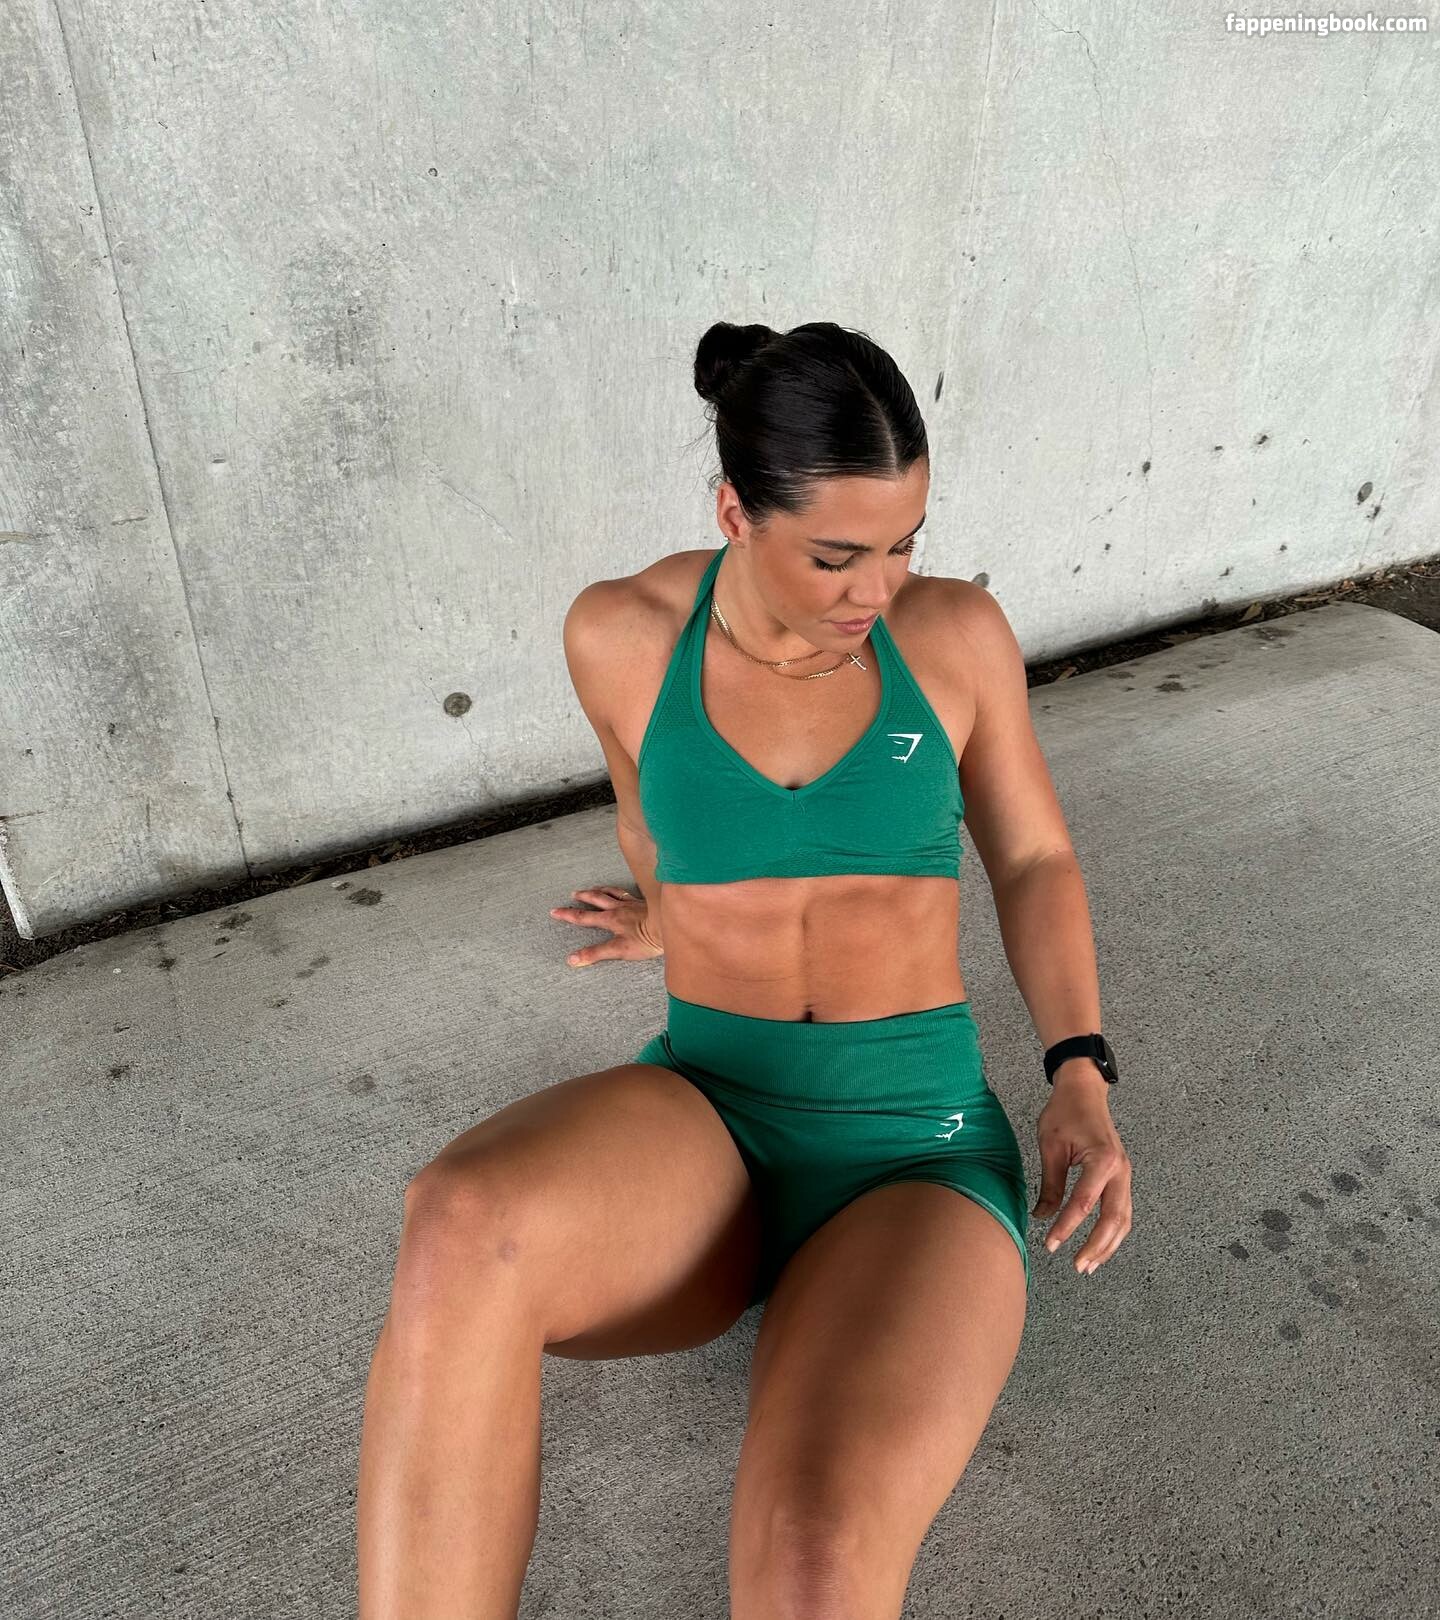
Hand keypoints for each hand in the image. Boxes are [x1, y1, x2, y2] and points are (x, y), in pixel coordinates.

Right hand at [548, 886, 663, 965]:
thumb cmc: (647, 939)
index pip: (583, 917)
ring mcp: (632, 903)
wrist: (669, 924)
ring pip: (611, 892)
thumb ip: (595, 954)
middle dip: (581, 898)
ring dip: (599, 890)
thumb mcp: (618, 950)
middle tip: (572, 895)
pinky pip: (628, 892)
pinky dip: (620, 889)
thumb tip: (572, 959)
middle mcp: (618, 908)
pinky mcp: (644, 902)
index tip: (555, 911)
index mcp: (610, 920)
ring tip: (592, 888)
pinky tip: (622, 890)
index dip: (568, 914)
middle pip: (595, 900)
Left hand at [1031, 1067, 1132, 1275]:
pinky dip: (1112, 1231)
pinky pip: (1122, 1210)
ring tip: (1089, 1264)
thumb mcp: (1050, 1146)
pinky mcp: (1122, 1176)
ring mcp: (1125, 1174)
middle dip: (1096, 1246)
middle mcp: (1120, 1170)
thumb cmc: (1065, 1112)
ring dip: (1108, 1244)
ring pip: (1123, 1219)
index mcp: (1102, 1160)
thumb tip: (1042, 1216)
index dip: (1067, 1227)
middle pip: (1113, 1219)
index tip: (1050, 1245)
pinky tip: (1098, 1245)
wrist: (1084, 1090)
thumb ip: (1050, 1184)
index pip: (1083, 1203)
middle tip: (1077, 1266)